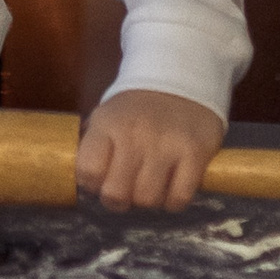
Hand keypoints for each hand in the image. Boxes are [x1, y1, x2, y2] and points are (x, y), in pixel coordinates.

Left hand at [75, 88, 227, 211]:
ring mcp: (167, 144)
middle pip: (116, 193)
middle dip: (118, 199)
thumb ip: (94, 145)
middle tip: (126, 191)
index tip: (100, 181)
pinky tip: (171, 188)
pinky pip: (178, 198)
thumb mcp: (108, 115)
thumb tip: (83, 182)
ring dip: (147, 201)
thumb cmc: (138, 106)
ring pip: (147, 200)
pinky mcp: (195, 153)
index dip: (91, 184)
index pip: (87, 171)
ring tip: (149, 186)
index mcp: (108, 123)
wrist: (181, 76)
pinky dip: (173, 201)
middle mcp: (135, 134)